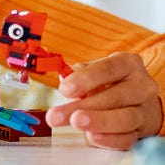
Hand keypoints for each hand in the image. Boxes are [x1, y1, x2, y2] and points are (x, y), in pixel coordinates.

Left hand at [45, 52, 162, 149]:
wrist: (138, 101)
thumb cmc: (109, 81)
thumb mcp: (95, 70)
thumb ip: (79, 74)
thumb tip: (64, 79)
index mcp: (128, 64)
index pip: (107, 69)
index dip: (85, 79)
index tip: (64, 89)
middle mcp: (142, 86)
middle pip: (113, 97)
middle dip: (83, 106)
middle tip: (58, 114)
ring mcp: (145, 110)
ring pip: (124, 119)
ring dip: (97, 122)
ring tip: (75, 122)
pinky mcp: (143, 132)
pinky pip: (127, 138)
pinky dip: (108, 139)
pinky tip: (91, 136)